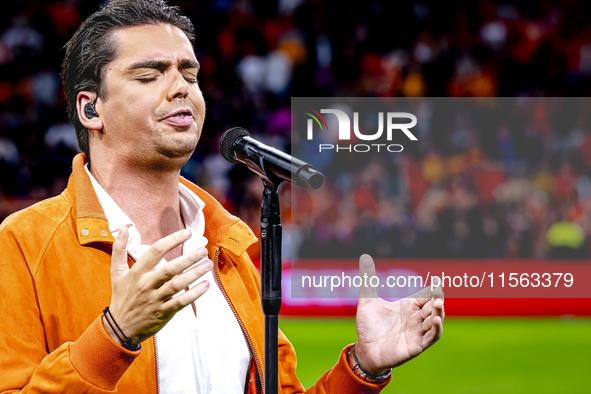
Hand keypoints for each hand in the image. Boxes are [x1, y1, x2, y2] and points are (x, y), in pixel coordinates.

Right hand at [103, 226, 211, 346]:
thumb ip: (119, 249)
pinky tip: (206, 285)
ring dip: (194, 274)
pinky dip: (194, 294)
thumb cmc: (121, 297)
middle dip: (187, 259)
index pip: (155, 252)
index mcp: (136, 273)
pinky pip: (181, 302)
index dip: (172, 241)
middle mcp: (146, 285)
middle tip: (202, 250)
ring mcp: (155, 300)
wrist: (119, 328)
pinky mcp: (163, 313)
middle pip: (169, 269)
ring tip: (208, 264)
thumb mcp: (116, 273)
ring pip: (177, 285)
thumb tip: (122, 227)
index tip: (187, 233)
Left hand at [354, 254, 443, 375]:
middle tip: (437, 292)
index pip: (425, 295)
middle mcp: (415, 318)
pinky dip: (436, 328)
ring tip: (437, 303)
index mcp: (408, 306)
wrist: (364, 350)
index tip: (436, 281)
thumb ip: (368, 281)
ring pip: (435, 320)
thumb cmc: (368, 327)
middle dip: (437, 299)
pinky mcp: (417, 345)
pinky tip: (435, 320)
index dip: (432, 290)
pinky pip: (432, 337)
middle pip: (433, 306)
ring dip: (438, 312)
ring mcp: (417, 332)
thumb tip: (365, 258)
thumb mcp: (367, 301)